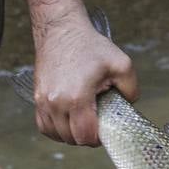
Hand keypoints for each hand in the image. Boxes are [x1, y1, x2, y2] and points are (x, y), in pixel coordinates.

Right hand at [33, 15, 138, 145]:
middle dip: (87, 136)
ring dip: (71, 134)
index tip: (106, 129)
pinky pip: (44, 126)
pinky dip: (56, 129)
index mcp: (76, 98)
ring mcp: (42, 101)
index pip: (85, 137)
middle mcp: (55, 103)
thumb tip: (129, 107)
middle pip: (71, 139)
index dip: (98, 139)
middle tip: (98, 123)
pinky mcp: (36, 98)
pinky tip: (69, 120)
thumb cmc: (89, 45)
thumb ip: (131, 90)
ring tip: (84, 121)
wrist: (61, 30)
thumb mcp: (122, 64)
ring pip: (56, 135)